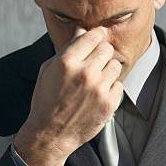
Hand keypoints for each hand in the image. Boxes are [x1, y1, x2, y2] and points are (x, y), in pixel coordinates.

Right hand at [13, 26, 122, 165]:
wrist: (51, 134)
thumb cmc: (47, 100)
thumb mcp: (49, 71)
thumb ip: (67, 50)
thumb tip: (83, 31)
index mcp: (67, 61)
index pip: (92, 36)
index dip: (97, 34)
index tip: (99, 36)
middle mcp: (85, 73)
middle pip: (107, 49)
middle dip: (102, 53)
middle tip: (96, 62)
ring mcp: (99, 89)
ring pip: (115, 66)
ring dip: (108, 71)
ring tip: (96, 81)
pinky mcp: (109, 103)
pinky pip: (119, 85)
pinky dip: (111, 89)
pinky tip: (98, 95)